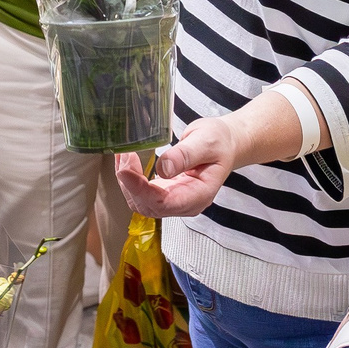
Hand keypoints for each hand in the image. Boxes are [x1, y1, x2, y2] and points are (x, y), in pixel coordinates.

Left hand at [115, 118, 239, 217]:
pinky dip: (130, 180)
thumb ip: (185, 155)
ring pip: (141, 203)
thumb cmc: (219, 142)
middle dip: (130, 184)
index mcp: (199, 195)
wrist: (225, 145)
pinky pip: (142, 195)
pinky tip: (125, 163)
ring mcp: (175, 201)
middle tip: (124, 156)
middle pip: (148, 206)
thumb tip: (163, 168)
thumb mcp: (206, 141)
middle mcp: (186, 204)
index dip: (140, 190)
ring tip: (123, 156)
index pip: (164, 202)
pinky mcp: (166, 194)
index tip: (124, 171)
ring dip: (127, 182)